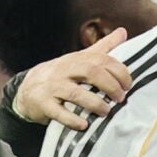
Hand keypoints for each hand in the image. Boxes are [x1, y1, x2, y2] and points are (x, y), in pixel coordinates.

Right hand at [15, 29, 133, 129]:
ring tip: (106, 112)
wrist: (28, 89)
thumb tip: (123, 31)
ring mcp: (52, 87)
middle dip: (110, 85)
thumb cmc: (61, 75)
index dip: (118, 71)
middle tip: (120, 98)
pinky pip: (58, 112)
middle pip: (90, 72)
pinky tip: (84, 125)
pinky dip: (72, 119)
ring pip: (75, 93)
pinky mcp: (43, 104)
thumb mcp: (80, 59)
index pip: (101, 60)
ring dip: (95, 103)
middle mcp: (64, 70)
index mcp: (76, 59)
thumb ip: (102, 47)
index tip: (128, 85)